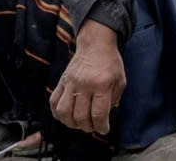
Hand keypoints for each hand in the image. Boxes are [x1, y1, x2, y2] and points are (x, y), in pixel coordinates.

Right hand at [50, 19, 124, 134]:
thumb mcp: (120, 81)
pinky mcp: (62, 82)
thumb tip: (104, 117)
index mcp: (102, 84)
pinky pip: (54, 102)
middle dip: (88, 127)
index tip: (104, 129)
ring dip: (71, 124)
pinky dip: (58, 114)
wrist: (95, 45)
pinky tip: (66, 116)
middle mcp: (85, 84)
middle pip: (81, 116)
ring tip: (79, 124)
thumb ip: (114, 99)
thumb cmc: (110, 63)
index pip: (99, 113)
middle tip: (93, 127)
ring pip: (64, 112)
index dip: (101, 126)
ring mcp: (71, 83)